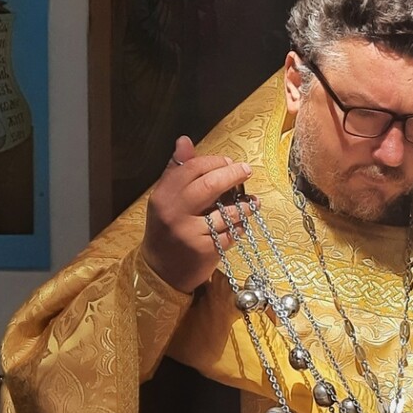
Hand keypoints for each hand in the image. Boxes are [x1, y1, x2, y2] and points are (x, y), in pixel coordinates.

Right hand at [142, 136, 256, 292]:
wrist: (160, 272)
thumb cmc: (166, 231)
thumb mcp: (165, 200)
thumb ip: (176, 170)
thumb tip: (184, 140)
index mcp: (163, 196)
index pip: (192, 169)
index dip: (214, 162)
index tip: (229, 162)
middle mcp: (174, 213)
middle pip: (210, 185)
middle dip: (233, 174)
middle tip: (246, 170)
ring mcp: (190, 233)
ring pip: (226, 212)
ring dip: (244, 205)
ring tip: (252, 202)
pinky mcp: (205, 250)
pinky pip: (231, 233)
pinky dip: (240, 227)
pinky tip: (242, 223)